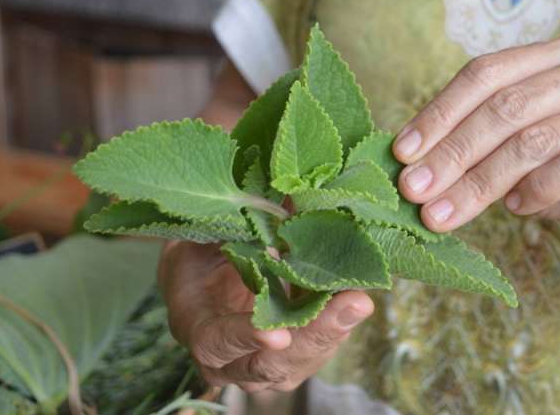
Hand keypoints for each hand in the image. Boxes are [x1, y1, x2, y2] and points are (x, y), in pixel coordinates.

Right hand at [158, 241, 373, 392]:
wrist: (205, 284)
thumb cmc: (198, 259)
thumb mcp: (205, 238)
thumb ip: (232, 227)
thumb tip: (286, 191)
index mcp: (198, 331)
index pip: (217, 343)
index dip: (244, 338)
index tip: (278, 333)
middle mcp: (230, 362)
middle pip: (273, 364)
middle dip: (316, 333)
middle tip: (354, 303)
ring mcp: (263, 367)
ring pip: (302, 361)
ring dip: (334, 330)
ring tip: (361, 299)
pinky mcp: (292, 360)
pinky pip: (318, 348)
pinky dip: (337, 324)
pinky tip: (355, 299)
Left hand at [392, 36, 559, 254]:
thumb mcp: (518, 155)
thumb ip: (478, 148)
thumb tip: (412, 164)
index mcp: (556, 58)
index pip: (485, 74)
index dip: (439, 113)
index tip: (401, 152)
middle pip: (505, 106)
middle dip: (451, 153)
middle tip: (414, 189)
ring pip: (535, 139)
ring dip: (479, 181)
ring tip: (443, 212)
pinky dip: (538, 190)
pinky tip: (516, 208)